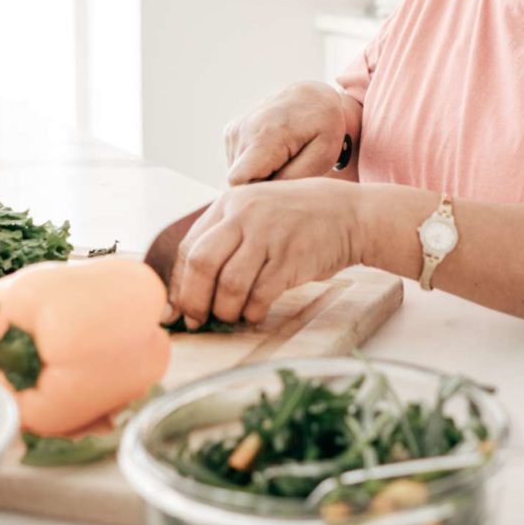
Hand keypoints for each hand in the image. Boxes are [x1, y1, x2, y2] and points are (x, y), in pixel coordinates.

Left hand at [165, 178, 361, 327]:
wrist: (350, 214)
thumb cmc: (298, 217)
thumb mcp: (256, 210)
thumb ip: (225, 236)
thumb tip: (189, 285)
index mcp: (229, 203)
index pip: (188, 247)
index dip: (178, 283)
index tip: (174, 309)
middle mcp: (244, 215)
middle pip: (201, 265)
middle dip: (193, 301)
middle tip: (197, 321)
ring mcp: (268, 235)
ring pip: (229, 285)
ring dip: (225, 311)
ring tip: (231, 317)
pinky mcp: (290, 258)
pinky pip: (259, 295)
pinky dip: (252, 312)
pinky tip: (255, 314)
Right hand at [223, 82, 358, 184]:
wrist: (312, 95)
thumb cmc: (323, 126)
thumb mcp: (323, 154)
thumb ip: (293, 177)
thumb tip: (266, 195)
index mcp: (265, 136)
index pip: (238, 181)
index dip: (257, 192)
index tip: (281, 187)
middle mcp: (244, 130)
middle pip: (238, 180)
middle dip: (261, 184)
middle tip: (289, 170)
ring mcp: (234, 130)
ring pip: (237, 173)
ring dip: (258, 174)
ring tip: (283, 159)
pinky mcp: (231, 131)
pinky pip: (236, 163)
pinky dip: (253, 165)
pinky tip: (273, 153)